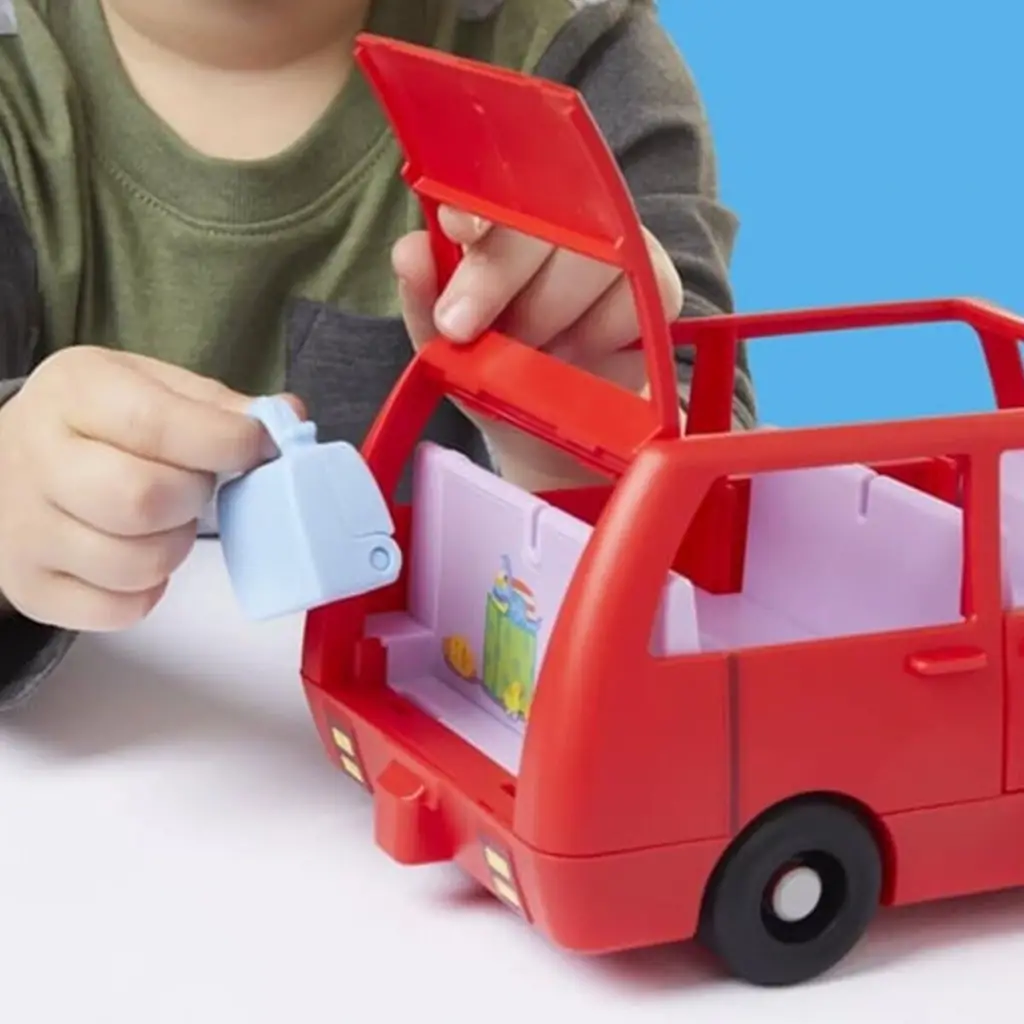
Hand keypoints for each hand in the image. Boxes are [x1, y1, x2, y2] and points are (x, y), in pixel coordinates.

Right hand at [0, 347, 298, 630]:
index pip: (155, 425)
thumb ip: (216, 405)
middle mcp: (36, 460)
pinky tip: (138, 552)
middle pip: (142, 501)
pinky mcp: (30, 587)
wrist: (4, 463)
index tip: (259, 448)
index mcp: (73, 392)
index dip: (225, 443)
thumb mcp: (147, 387)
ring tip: (164, 520)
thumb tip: (287, 417)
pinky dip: (149, 590)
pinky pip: (120, 610)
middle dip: (193, 499)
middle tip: (193, 486)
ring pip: (137, 564)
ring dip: (175, 546)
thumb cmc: (95, 423)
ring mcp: (26, 531)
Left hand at [393, 204, 683, 488]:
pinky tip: (573, 357)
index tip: (456, 231)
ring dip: (548, 314)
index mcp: (503, 211)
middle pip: (545, 209)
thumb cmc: (491, 374)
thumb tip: (411, 252)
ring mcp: (615, 245)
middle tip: (461, 329)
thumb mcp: (443, 346)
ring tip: (523, 356)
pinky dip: (597, 333)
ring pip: (591, 254)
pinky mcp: (657, 285)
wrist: (544, 438)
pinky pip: (636, 295)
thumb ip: (423, 299)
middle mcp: (563, 214)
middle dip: (497, 274)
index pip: (497, 177)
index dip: (480, 196)